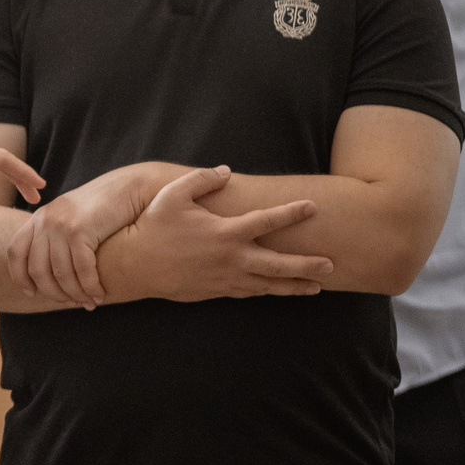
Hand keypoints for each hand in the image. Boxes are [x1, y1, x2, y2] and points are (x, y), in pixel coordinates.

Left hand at [7, 166, 149, 306]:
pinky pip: (82, 269)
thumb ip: (54, 238)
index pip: (16, 253)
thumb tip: (46, 274)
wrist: (127, 188)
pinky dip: (90, 286)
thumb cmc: (101, 208)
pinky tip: (99, 294)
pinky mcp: (80, 230)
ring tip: (88, 303)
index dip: (20, 276)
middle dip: (53, 293)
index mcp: (38, 218)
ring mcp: (60, 225)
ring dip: (75, 294)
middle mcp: (44, 221)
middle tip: (69, 303)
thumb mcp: (69, 218)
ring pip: (61, 274)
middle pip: (37, 270)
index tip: (31, 293)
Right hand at [124, 166, 329, 302]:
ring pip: (268, 285)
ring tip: (317, 286)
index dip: (292, 213)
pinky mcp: (216, 290)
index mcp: (224, 232)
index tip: (312, 207)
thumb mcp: (172, 195)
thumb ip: (201, 180)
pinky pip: (249, 292)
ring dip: (294, 286)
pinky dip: (267, 291)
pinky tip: (279, 290)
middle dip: (307, 264)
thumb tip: (226, 172)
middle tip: (331, 264)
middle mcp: (231, 258)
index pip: (267, 221)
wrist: (134, 265)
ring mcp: (225, 278)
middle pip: (279, 264)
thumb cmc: (152, 227)